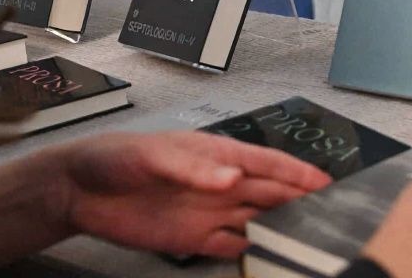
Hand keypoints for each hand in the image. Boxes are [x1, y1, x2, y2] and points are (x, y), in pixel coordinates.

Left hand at [55, 131, 330, 258]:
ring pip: (256, 220)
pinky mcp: (192, 239)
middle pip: (269, 193)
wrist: (80, 190)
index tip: (325, 181)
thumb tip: (231, 179)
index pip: (265, 163)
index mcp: (216, 155)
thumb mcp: (154, 154)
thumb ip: (193, 167)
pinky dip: (251, 251)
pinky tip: (270, 257)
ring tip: (311, 238)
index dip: (296, 172)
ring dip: (281, 227)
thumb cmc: (116, 157)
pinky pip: (230, 246)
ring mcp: (207, 213)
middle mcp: (219, 184)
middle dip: (299, 201)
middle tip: (332, 214)